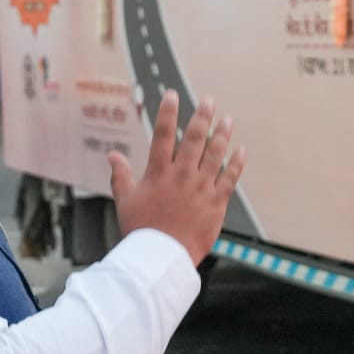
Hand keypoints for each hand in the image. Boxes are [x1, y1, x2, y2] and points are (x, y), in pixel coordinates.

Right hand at [111, 91, 245, 265]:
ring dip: (222, 134)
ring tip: (227, 119)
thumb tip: (112, 155)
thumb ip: (120, 175)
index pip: (163, 134)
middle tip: (209, 101)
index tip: (172, 95)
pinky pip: (230, 178)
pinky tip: (241, 150)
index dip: (168, 112)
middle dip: (203, 116)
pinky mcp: (216, 202)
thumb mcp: (124, 200)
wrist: (161, 258)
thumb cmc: (140, 230)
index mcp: (158, 172)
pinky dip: (236, 163)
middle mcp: (181, 175)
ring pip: (216, 154)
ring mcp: (201, 187)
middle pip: (195, 138)